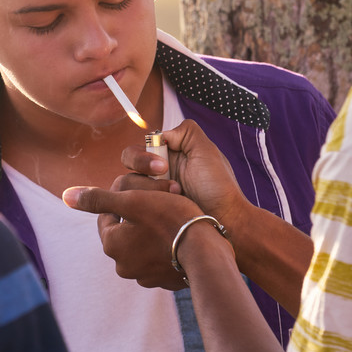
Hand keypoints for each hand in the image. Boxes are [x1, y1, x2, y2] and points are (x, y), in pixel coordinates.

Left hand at [63, 176, 205, 290]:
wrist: (205, 252)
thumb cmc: (170, 220)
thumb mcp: (132, 201)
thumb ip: (98, 198)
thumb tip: (66, 196)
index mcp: (111, 244)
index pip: (107, 215)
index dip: (123, 199)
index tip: (142, 192)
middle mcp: (123, 265)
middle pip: (124, 231)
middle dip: (138, 216)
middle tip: (159, 202)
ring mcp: (144, 277)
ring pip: (142, 244)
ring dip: (151, 231)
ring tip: (171, 218)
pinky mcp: (164, 282)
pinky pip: (158, 258)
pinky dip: (164, 247)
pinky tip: (179, 236)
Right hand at [121, 119, 250, 230]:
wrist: (225, 218)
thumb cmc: (218, 185)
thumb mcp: (206, 150)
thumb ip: (185, 132)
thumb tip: (162, 134)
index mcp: (167, 155)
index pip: (138, 149)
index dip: (143, 157)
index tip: (163, 165)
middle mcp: (155, 172)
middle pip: (127, 165)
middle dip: (141, 169)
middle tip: (163, 178)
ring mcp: (151, 193)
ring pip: (125, 186)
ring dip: (149, 191)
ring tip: (175, 196)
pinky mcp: (150, 211)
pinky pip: (131, 206)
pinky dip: (144, 206)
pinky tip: (165, 209)